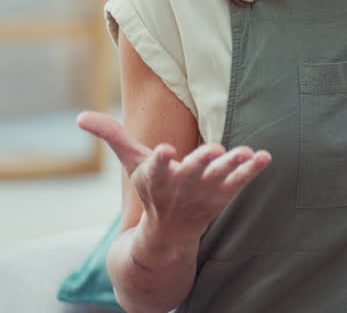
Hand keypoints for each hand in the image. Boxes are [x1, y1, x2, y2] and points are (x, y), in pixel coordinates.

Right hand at [78, 111, 271, 244]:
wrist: (169, 232)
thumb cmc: (151, 188)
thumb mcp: (131, 163)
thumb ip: (113, 136)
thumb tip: (80, 116)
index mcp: (155, 178)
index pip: (155, 169)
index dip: (159, 160)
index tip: (163, 151)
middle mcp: (180, 187)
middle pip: (192, 173)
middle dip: (202, 162)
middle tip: (213, 150)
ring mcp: (205, 192)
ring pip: (220, 178)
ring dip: (232, 166)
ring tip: (244, 152)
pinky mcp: (224, 195)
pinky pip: (240, 182)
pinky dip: (252, 171)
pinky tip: (265, 157)